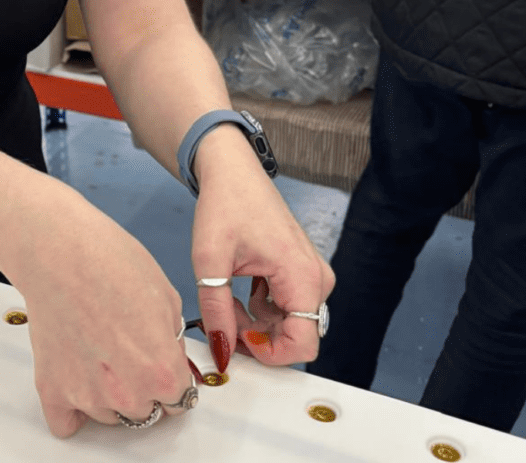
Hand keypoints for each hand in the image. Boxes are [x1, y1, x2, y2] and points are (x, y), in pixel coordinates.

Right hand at [7, 208, 194, 437]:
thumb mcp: (166, 296)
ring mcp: (88, 396)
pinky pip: (67, 423)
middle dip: (142, 384)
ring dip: (110, 393)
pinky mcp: (53, 390)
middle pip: (146, 410)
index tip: (160, 364)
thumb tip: (169, 358)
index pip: (181, 399)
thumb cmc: (109, 260)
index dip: (172, 376)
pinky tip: (78, 375)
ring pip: (110, 415)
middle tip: (126, 347)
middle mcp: (128, 393)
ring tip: (99, 347)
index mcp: (163, 370)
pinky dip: (73, 406)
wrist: (59, 250)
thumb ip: (172, 341)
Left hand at [189, 129, 333, 372]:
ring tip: (226, 297)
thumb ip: (216, 311)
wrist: (232, 171)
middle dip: (257, 336)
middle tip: (223, 314)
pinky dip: (261, 309)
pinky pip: (287, 308)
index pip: (304, 344)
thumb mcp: (209, 261)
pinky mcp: (301, 271)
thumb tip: (222, 352)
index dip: (269, 353)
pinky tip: (239, 289)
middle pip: (295, 335)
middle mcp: (317, 278)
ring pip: (289, 323)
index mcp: (302, 275)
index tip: (237, 339)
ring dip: (256, 323)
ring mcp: (311, 274)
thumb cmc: (225, 204)